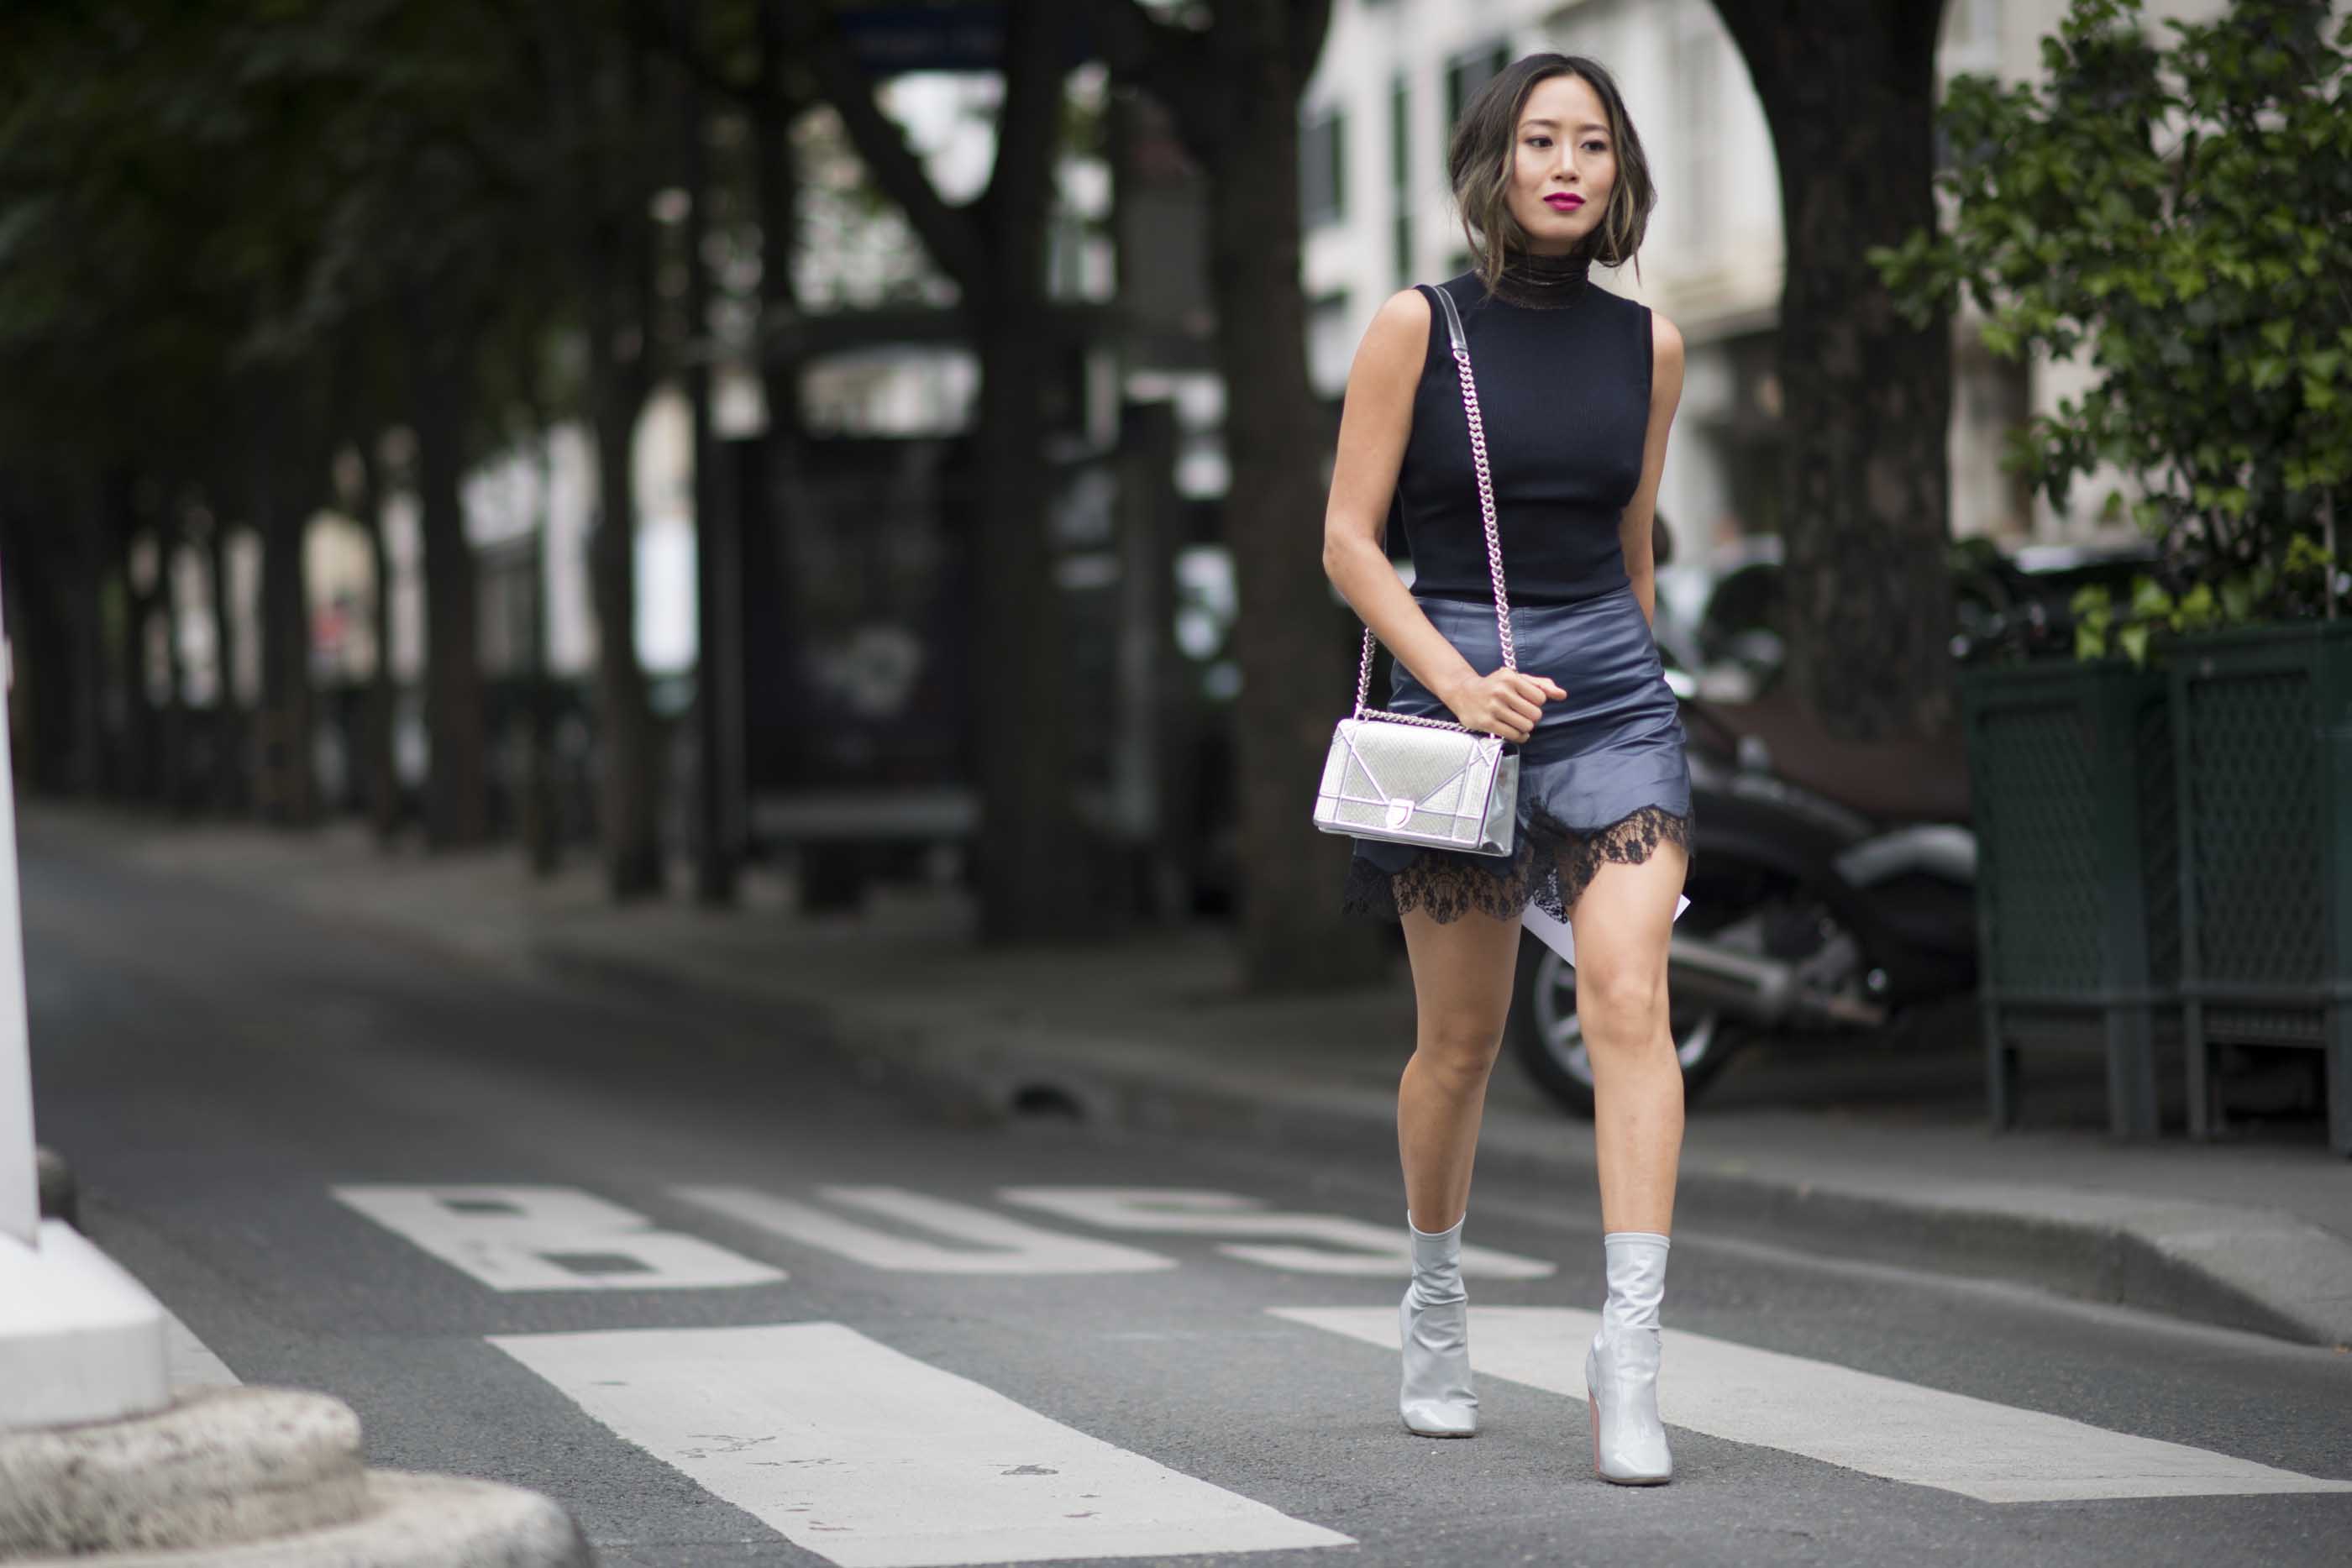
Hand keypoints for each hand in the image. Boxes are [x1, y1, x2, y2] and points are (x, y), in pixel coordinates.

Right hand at [1443, 669, 1565, 743]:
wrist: (1463, 692)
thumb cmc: (1495, 685)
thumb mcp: (1517, 679)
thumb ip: (1541, 685)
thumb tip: (1562, 695)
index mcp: (1510, 677)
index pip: (1540, 698)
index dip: (1536, 702)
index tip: (1526, 701)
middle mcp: (1501, 691)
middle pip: (1535, 714)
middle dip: (1532, 717)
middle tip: (1522, 714)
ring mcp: (1493, 707)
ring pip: (1526, 726)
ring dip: (1525, 727)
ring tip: (1517, 722)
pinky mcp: (1486, 722)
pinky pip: (1513, 735)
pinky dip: (1518, 736)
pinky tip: (1514, 731)